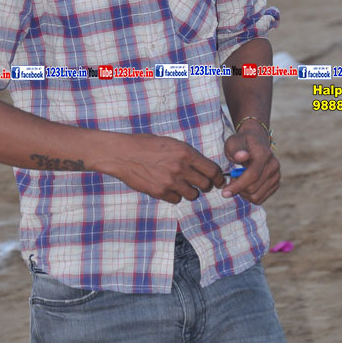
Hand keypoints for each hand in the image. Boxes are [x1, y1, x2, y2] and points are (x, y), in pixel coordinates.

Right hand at [107, 133, 225, 204]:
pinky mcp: (160, 192)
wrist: (123, 153)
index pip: (212, 170)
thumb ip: (186, 154)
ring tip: (181, 185)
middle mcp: (180, 168)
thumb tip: (200, 165)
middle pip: (205, 185)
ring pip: (192, 195)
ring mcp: (170, 182)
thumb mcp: (170, 143)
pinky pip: (176, 199)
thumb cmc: (145, 144)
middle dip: (205, 185)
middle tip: (200, 184)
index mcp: (185, 153)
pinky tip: (167, 188)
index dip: (218, 178)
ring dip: (190, 191)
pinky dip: (174, 196)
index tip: (219, 181)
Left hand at [222, 125, 279, 204]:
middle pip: (254, 188)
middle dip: (238, 188)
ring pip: (256, 196)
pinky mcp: (275, 184)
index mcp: (264, 154)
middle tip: (231, 178)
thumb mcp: (233, 143)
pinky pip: (260, 199)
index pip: (252, 175)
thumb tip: (242, 156)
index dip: (238, 186)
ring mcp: (276, 176)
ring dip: (243, 193)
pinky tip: (244, 185)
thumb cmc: (241, 143)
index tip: (224, 193)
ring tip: (238, 180)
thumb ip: (236, 150)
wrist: (255, 141)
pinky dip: (249, 196)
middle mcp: (273, 165)